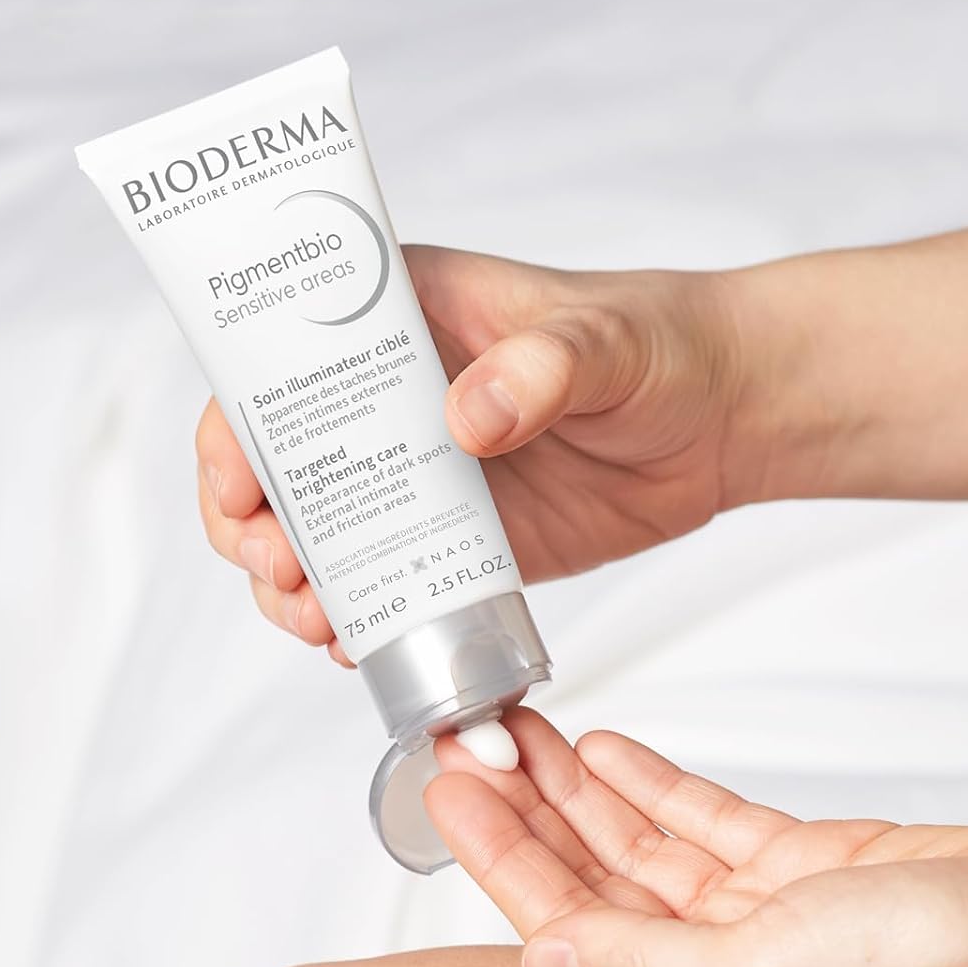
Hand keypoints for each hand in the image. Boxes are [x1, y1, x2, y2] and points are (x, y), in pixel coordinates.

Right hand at [195, 247, 745, 662]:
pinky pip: (397, 583)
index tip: (241, 486)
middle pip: (286, 464)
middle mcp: (398, 400)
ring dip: (303, 583)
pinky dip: (368, 619)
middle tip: (281, 573)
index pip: (286, 364)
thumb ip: (542, 367)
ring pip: (328, 535)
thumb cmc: (662, 346)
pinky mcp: (467, 542)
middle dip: (258, 525)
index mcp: (405, 319)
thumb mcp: (604, 342)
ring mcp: (428, 477)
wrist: (727, 418)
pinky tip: (361, 647)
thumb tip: (468, 418)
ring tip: (317, 623)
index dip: (242, 425)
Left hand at [423, 711, 967, 966]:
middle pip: (591, 885)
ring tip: (521, 732)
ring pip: (641, 847)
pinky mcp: (805, 869)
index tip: (449, 790)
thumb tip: (538, 962)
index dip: (501, 860)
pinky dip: (656, 785)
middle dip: (526, 815)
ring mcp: (760, 918)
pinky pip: (707, 822)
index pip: (564, 932)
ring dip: (580, 790)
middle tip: (466, 744)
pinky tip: (609, 750)